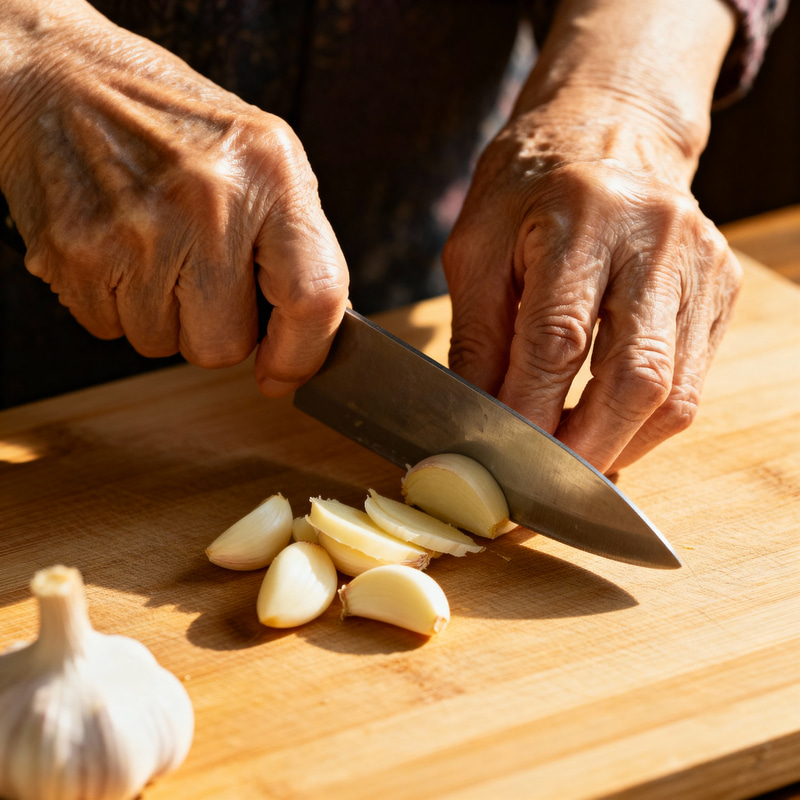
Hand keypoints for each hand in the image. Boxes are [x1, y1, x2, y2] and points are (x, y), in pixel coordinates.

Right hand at [0, 0, 347, 395]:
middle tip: (199, 271)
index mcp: (270, 174)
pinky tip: (117, 249)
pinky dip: (116, 303)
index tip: (285, 373)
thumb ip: (297, 245)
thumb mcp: (263, 159)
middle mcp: (207, 203)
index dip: (302, 354)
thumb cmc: (173, 126)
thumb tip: (306, 343)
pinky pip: (110, 330)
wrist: (60, 82)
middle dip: (215, 327)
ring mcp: (135, 231)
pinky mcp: (74, 254)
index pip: (313, 296)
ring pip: (162, 345)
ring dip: (162, 314)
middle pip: (224, 345)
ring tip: (152, 247)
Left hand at [443, 0, 739, 473]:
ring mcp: (701, 264)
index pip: (559, 339)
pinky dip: (644, 424)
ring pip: (676, 394)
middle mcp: (658, 236)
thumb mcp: (477, 251)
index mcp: (584, 215)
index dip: (530, 413)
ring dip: (619, 447)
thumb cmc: (526, 192)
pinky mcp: (720, 288)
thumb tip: (476, 422)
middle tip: (540, 492)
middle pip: (637, 378)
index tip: (499, 465)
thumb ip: (478, 338)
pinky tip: (605, 433)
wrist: (604, 134)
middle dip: (585, 451)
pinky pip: (693, 382)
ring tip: (569, 470)